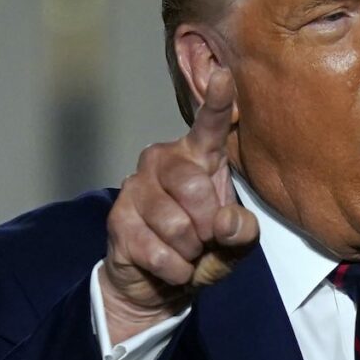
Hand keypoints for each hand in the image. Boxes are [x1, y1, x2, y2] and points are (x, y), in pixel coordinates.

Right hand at [99, 70, 260, 343]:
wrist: (159, 283)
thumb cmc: (202, 251)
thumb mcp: (235, 244)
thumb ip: (241, 231)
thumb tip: (223, 222)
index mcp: (198, 157)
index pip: (209, 126)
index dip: (217, 102)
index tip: (225, 76)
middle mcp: (163, 161)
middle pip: (193, 187)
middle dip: (208, 227)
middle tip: (205, 240)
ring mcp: (136, 187)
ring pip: (175, 224)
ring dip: (190, 252)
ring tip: (186, 252)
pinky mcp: (118, 218)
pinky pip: (157, 251)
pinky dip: (174, 270)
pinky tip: (170, 266)